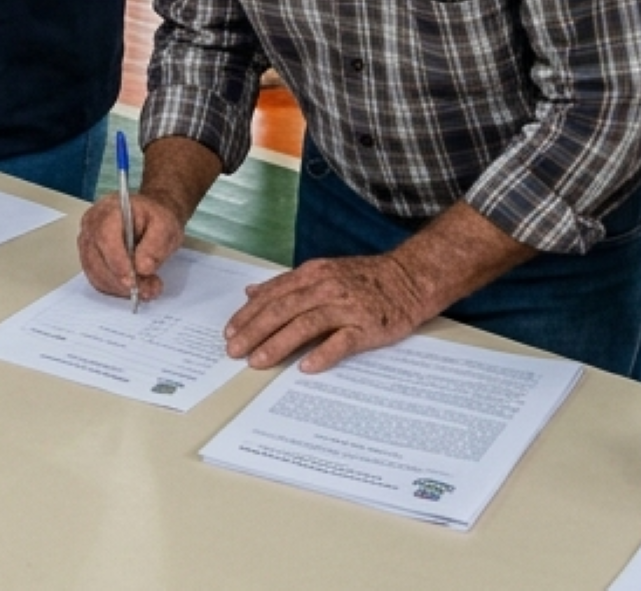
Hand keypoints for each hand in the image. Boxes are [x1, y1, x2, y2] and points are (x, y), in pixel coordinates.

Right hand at [76, 188, 187, 301]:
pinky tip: (135, 287)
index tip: (132, 281)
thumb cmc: (156, 219)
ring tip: (148, 288)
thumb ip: (156, 245)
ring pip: (96, 274)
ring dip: (121, 288)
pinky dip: (116, 289)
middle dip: (123, 281)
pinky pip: (97, 280)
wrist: (151, 219)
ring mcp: (87, 243)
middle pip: (97, 259)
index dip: (117, 261)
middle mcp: (91, 225)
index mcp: (108, 210)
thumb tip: (142, 267)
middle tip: (150, 288)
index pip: (105, 237)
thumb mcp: (166, 226)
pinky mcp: (89, 259)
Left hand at [224, 250, 436, 372]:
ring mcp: (347, 307)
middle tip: (235, 351)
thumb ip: (287, 283)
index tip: (230, 332)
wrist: (410, 278)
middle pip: (282, 311)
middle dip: (254, 332)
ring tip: (258, 361)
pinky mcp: (366, 327)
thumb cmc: (364, 278)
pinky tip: (305, 367)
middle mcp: (326, 288)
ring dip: (278, 344)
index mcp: (313, 274)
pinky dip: (322, 354)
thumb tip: (252, 292)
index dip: (248, 315)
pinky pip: (341, 342)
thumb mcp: (323, 272)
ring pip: (305, 326)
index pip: (272, 295)